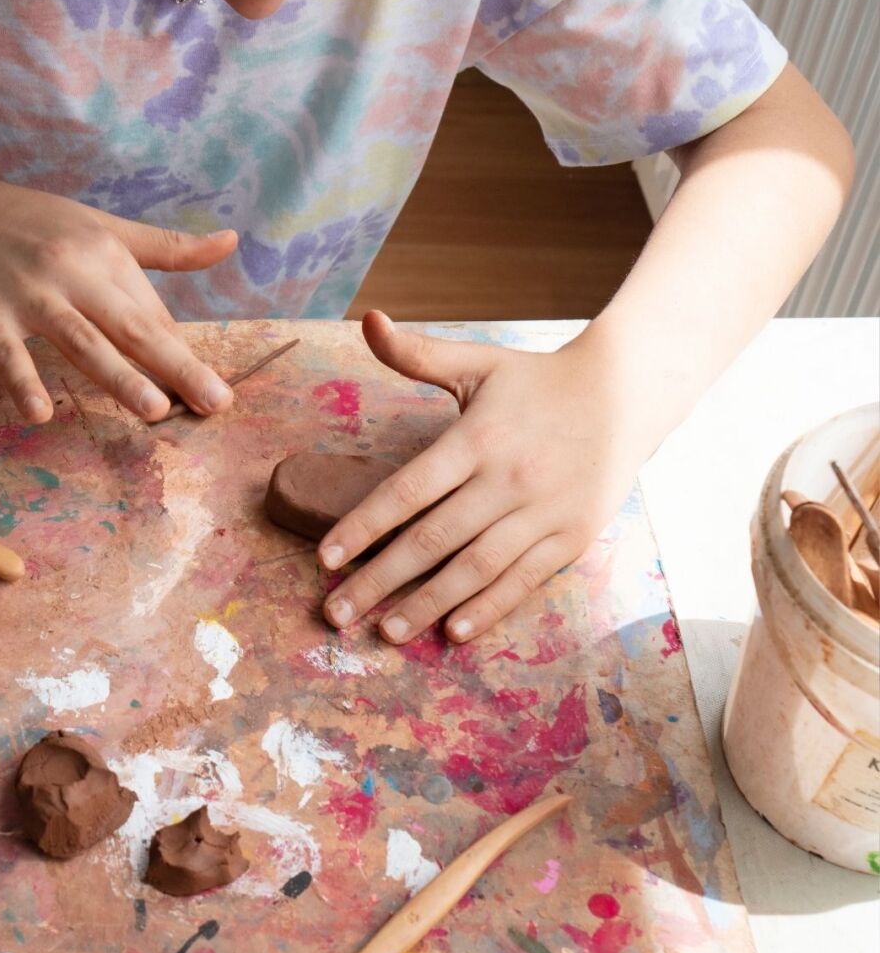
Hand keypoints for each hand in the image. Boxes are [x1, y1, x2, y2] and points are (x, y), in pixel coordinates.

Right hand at [0, 169, 237, 422]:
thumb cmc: (37, 225)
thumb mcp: (105, 227)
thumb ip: (168, 246)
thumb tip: (231, 241)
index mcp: (107, 256)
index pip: (153, 316)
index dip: (184, 355)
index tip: (216, 394)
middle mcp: (74, 273)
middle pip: (131, 327)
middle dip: (176, 366)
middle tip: (215, 403)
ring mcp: (30, 295)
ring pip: (81, 340)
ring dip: (119, 376)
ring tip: (155, 410)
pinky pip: (8, 353)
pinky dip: (22, 381)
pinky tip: (41, 413)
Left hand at [319, 311, 651, 643]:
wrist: (626, 393)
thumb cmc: (537, 380)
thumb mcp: (479, 361)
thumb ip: (418, 353)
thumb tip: (368, 319)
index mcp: (476, 438)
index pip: (406, 490)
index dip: (362, 526)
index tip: (325, 557)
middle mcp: (507, 478)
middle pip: (432, 539)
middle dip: (378, 579)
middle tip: (336, 613)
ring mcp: (543, 511)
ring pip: (474, 567)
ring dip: (426, 604)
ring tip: (387, 633)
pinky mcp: (572, 536)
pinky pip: (523, 579)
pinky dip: (488, 607)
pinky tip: (453, 631)